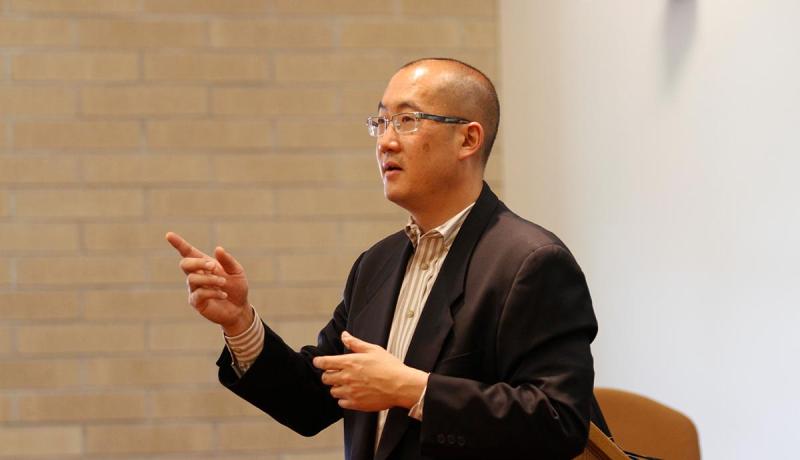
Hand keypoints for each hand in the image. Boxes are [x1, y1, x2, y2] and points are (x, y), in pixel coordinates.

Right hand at [165, 232, 251, 334]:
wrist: (239, 308)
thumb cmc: (236, 287)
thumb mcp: (236, 271)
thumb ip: (227, 260)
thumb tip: (218, 248)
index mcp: (204, 264)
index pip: (188, 252)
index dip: (178, 243)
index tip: (168, 235)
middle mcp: (196, 275)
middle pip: (185, 264)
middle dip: (198, 263)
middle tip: (213, 266)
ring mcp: (194, 289)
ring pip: (192, 279)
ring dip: (210, 279)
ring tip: (223, 282)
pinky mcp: (196, 302)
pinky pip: (199, 294)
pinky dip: (213, 292)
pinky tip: (223, 294)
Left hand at [313, 332, 427, 411]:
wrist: (401, 385)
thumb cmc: (389, 367)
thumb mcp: (373, 349)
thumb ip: (355, 343)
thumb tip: (344, 335)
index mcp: (349, 362)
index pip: (324, 363)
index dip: (319, 362)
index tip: (318, 362)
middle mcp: (347, 377)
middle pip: (325, 378)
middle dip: (328, 375)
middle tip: (336, 373)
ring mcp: (350, 392)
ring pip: (333, 391)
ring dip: (337, 387)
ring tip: (347, 384)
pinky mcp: (356, 404)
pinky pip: (341, 403)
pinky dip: (344, 399)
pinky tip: (353, 394)